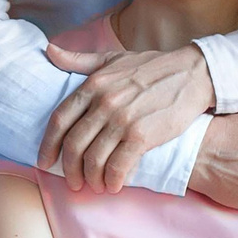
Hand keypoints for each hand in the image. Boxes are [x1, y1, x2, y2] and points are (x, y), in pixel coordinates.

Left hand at [38, 43, 214, 191]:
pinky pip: (117, 166)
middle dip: (68, 169)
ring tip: (95, 186)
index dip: (48, 145)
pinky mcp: (142, 136)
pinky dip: (112, 181)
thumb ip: (79, 60)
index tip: (45, 161)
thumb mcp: (112, 58)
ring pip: (93, 159)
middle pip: (73, 144)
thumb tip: (49, 51)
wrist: (192, 74)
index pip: (59, 120)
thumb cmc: (152, 67)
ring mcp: (122, 120)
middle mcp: (104, 103)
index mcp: (93, 85)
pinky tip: (114, 186)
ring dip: (91, 179)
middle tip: (72, 182)